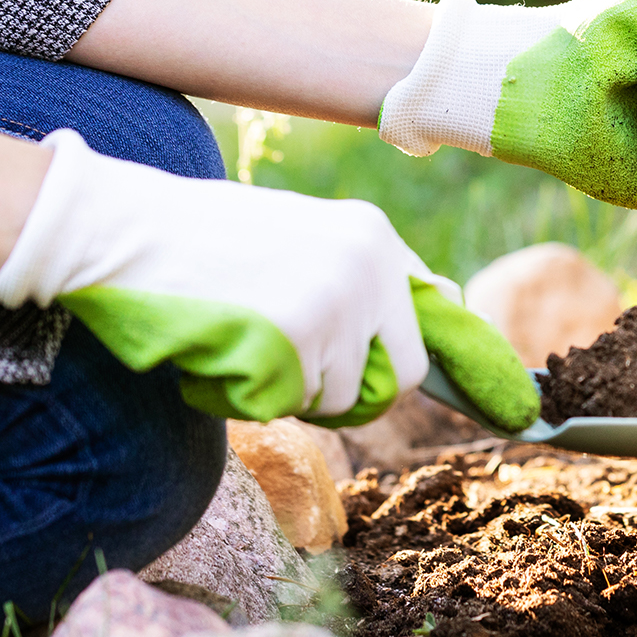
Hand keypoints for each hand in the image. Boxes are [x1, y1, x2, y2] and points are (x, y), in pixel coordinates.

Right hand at [0, 130, 535, 429]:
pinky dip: (253, 396)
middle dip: (352, 388)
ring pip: (338, 397)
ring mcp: (336, 303)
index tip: (517, 407)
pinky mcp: (297, 338)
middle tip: (290, 364)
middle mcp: (369, 266)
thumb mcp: (299, 237)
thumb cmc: (198, 241)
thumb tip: (427, 322)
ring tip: (240, 338)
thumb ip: (358, 276)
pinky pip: (293, 406)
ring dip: (291, 390)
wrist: (120, 230)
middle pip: (400, 375)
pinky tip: (219, 350)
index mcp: (374, 237)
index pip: (439, 314)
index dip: (453, 364)